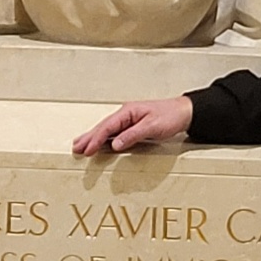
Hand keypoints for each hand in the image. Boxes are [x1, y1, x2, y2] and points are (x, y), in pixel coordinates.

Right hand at [72, 95, 192, 154]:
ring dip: (93, 137)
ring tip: (80, 145)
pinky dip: (104, 138)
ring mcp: (129, 119)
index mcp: (128, 111)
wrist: (185, 112)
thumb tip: (114, 144)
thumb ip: (132, 135)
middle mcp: (126, 114)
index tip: (87, 149)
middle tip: (76, 148)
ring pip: (106, 129)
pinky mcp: (133, 125)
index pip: (108, 126)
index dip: (96, 138)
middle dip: (88, 137)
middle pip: (103, 126)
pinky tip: (98, 143)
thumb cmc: (171, 116)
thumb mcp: (153, 127)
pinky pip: (114, 132)